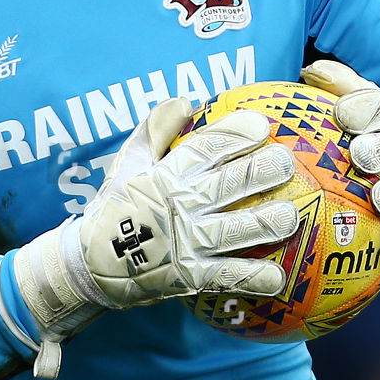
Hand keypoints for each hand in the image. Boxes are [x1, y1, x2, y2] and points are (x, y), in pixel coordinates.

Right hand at [14, 97, 299, 376]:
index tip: (261, 125)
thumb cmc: (116, 207)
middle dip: (261, 172)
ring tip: (289, 217)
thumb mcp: (128, 163)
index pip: (204, 148)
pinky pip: (227, 277)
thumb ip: (155, 130)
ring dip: (264, 224)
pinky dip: (252, 278)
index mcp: (166, 176)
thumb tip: (185, 101)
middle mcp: (180, 207)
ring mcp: (186, 244)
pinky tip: (277, 277)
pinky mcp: (190, 278)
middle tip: (286, 162)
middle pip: (228, 186)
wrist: (90, 265)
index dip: (233, 134)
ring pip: (234, 232)